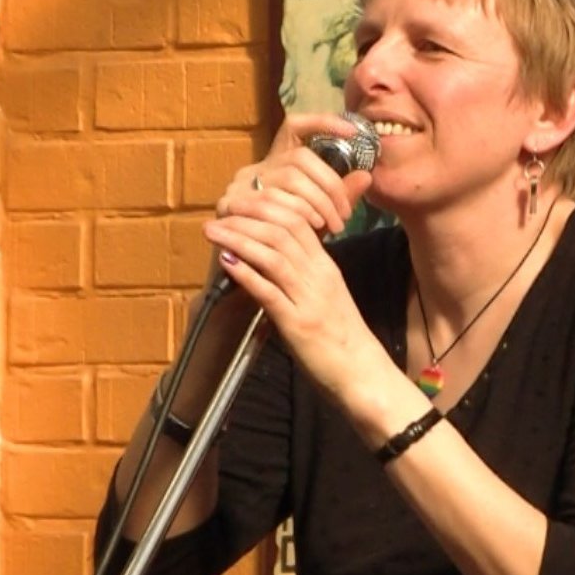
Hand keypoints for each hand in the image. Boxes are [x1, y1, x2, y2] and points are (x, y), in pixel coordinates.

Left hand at [202, 159, 379, 401]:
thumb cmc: (342, 338)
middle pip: (283, 229)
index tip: (241, 201)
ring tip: (213, 230)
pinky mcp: (298, 325)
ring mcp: (309, 300)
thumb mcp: (328, 297)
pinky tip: (226, 262)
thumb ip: (305, 275)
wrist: (362, 373)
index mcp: (327, 268)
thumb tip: (277, 257)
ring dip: (239, 238)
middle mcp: (319, 277)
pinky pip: (269, 291)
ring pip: (273, 254)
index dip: (267, 205)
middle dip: (248, 214)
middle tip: (221, 208)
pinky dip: (245, 273)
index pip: (299, 220)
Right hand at [214, 112, 373, 236]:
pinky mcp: (228, 204)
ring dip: (318, 202)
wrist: (250, 278)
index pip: (294, 126)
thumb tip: (366, 176)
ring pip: (287, 178)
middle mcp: (255, 169)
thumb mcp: (319, 218)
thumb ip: (340, 197)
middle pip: (299, 158)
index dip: (321, 122)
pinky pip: (269, 201)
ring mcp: (239, 185)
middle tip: (345, 215)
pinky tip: (312, 227)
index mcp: (276, 165)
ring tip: (333, 226)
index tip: (352, 131)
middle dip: (330, 186)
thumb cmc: (287, 245)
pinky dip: (296, 213)